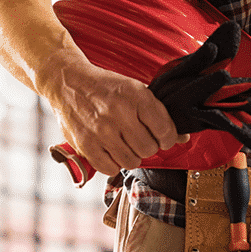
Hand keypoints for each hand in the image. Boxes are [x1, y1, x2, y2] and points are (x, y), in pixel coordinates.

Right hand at [43, 51, 188, 175]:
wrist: (68, 82)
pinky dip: (113, 163)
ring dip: (130, 156)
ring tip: (123, 143)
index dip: (167, 138)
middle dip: (147, 147)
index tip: (162, 137)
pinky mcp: (86, 144)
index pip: (165, 131)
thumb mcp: (135, 91)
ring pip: (131, 162)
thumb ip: (159, 115)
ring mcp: (102, 131)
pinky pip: (110, 169)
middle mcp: (119, 113)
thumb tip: (182, 138)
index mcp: (136, 96)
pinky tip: (110, 150)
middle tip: (138, 139)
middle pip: (149, 149)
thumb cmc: (105, 88)